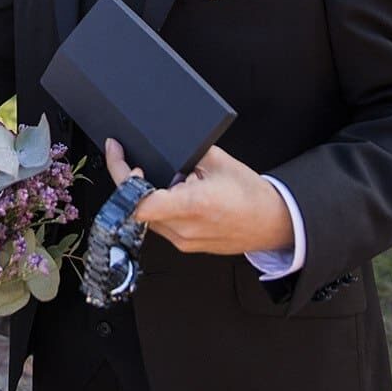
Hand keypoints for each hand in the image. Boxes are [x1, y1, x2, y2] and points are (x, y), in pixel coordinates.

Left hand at [103, 139, 292, 255]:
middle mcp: (185, 228)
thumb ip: (186, 153)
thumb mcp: (218, 161)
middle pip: (137, 207)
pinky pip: (159, 226)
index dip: (123, 179)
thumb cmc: (251, 195)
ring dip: (141, 195)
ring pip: (145, 218)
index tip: (119, 155)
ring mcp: (184, 241)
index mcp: (194, 204)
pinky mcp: (186, 246)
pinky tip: (167, 194)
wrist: (272, 223)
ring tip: (154, 177)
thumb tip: (162, 144)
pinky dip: (155, 208)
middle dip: (127, 181)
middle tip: (126, 159)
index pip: (141, 202)